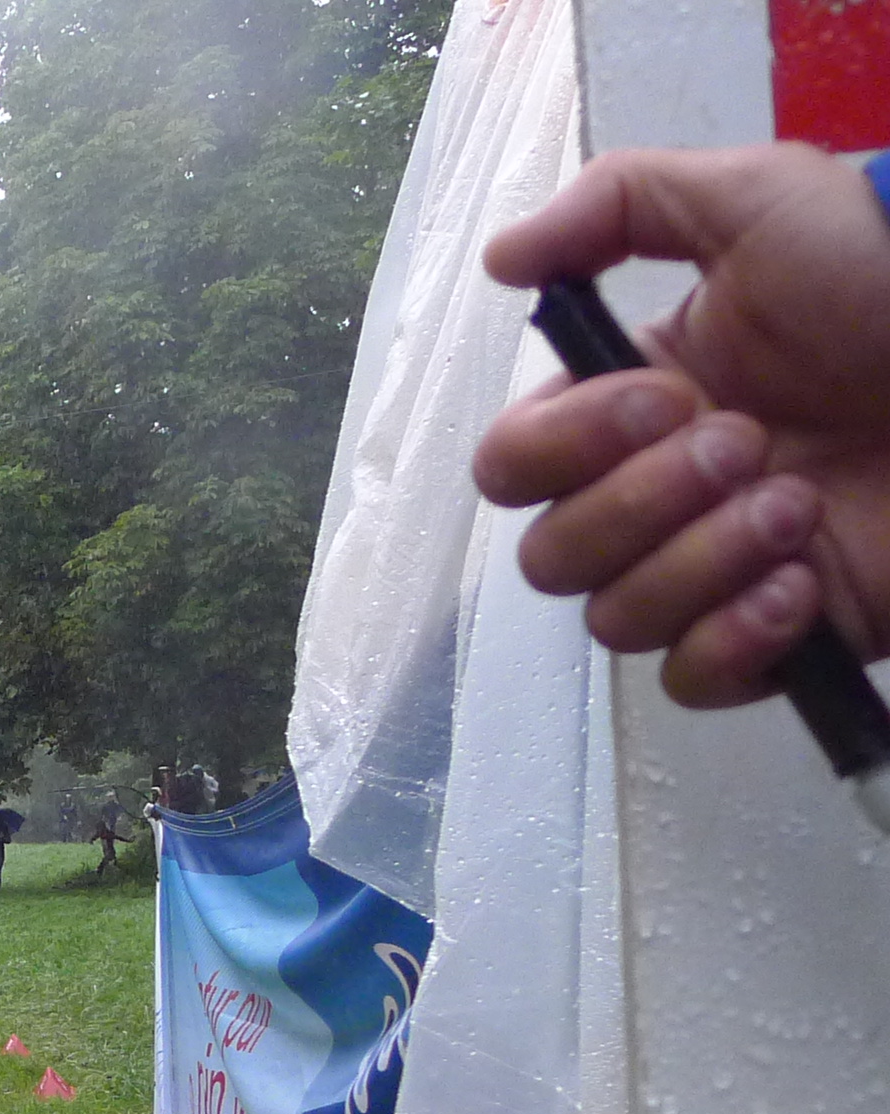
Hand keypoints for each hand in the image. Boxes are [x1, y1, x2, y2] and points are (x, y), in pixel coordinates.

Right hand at [473, 144, 889, 704]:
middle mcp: (653, 497)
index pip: (513, 466)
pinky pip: (693, 679)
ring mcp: (713, 570)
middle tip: (748, 444)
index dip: (564, 445)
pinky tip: (802, 582)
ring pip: (617, 619)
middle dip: (640, 503)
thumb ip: (617, 203)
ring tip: (799, 504)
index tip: (668, 396)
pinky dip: (734, 639)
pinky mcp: (780, 636)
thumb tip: (500, 259)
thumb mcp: (759, 198)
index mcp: (629, 406)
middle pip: (550, 557)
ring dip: (700, 559)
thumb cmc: (884, 277)